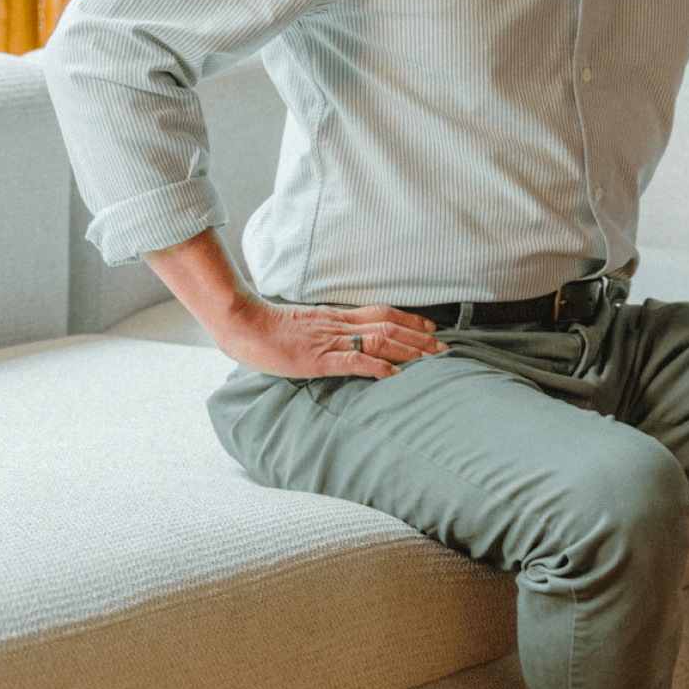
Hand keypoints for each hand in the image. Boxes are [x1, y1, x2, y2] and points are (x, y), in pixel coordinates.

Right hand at [215, 293, 448, 380]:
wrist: (244, 324)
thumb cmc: (269, 328)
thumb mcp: (305, 325)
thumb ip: (325, 330)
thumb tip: (344, 339)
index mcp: (336, 316)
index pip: (382, 313)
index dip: (409, 319)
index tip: (431, 327)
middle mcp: (339, 324)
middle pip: (389, 326)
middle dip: (420, 337)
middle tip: (445, 347)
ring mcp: (329, 341)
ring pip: (378, 340)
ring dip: (409, 349)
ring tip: (431, 358)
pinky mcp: (317, 359)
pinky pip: (352, 361)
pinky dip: (376, 367)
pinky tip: (394, 374)